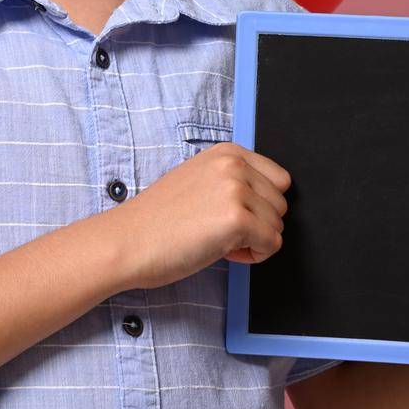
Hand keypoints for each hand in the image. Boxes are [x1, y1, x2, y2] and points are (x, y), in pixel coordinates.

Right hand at [105, 141, 291, 289]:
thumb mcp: (198, 181)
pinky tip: (224, 252)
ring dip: (255, 241)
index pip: (279, 179)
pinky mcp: (237, 219)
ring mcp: (236, 190)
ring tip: (218, 241)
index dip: (261, 204)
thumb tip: (265, 199)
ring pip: (278, 226)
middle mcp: (234, 165)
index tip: (234, 214)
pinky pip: (272, 244)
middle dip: (258, 224)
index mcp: (227, 152)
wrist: (128, 241)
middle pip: (281, 204)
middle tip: (222, 232)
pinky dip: (254, 256)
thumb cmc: (157, 220)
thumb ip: (232, 181)